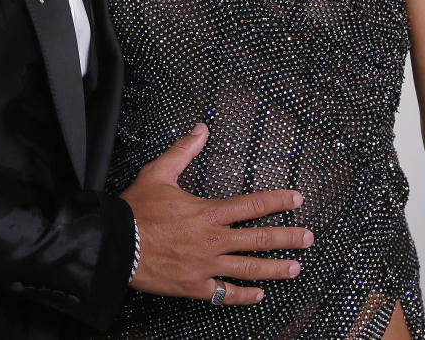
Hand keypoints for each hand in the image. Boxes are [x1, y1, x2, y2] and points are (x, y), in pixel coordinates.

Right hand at [120, 123, 313, 305]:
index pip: (253, 205)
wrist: (116, 244)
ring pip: (249, 269)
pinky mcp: (195, 286)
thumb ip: (184, 151)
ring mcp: (206, 266)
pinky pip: (225, 294)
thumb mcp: (159, 172)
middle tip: (308, 238)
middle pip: (260, 239)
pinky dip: (244, 295)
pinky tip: (258, 294)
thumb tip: (201, 129)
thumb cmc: (137, 209)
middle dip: (288, 238)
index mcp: (209, 212)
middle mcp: (213, 240)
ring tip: (295, 268)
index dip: (279, 201)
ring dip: (275, 269)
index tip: (297, 199)